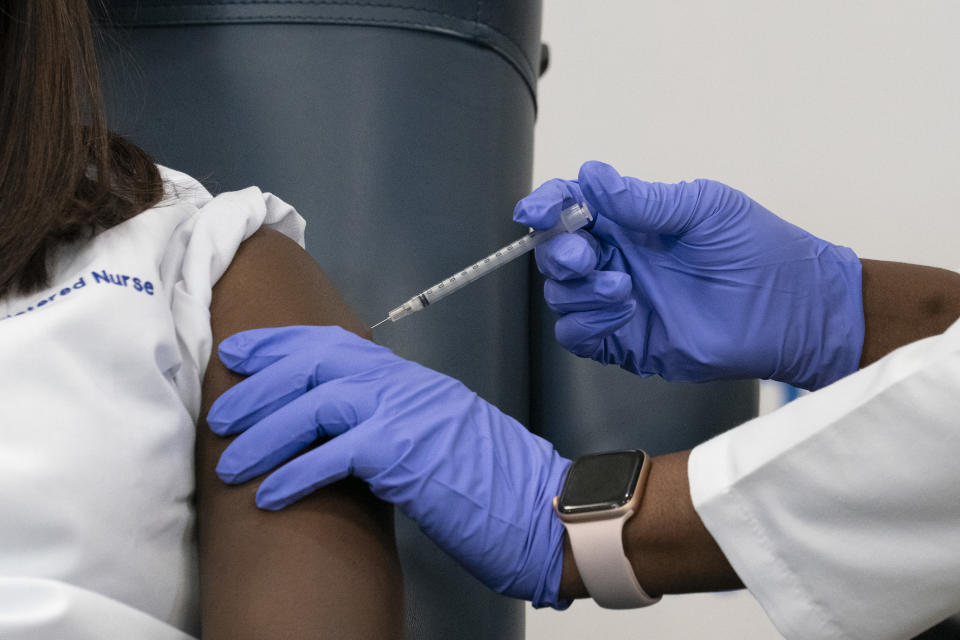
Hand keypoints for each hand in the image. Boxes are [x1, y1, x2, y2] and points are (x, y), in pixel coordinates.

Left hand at [207, 325, 571, 607]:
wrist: (543, 507)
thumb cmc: (492, 482)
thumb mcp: (438, 435)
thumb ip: (393, 420)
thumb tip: (342, 432)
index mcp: (408, 379)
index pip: (333, 343)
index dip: (280, 345)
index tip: (241, 354)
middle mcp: (403, 384)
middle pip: (314, 364)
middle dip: (259, 388)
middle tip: (222, 414)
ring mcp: (405, 413)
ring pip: (313, 403)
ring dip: (263, 434)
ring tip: (230, 464)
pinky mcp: (404, 453)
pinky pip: (332, 454)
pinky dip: (294, 473)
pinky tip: (269, 494)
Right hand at [514, 161, 863, 389]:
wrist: (791, 309)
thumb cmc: (757, 249)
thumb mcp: (703, 208)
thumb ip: (644, 200)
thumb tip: (592, 176)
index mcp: (632, 220)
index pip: (572, 207)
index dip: (546, 205)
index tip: (534, 211)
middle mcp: (618, 258)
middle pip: (556, 252)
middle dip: (559, 251)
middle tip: (588, 254)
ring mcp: (618, 301)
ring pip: (561, 293)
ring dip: (577, 288)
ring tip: (620, 286)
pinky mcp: (624, 341)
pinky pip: (577, 333)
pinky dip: (585, 322)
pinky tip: (622, 311)